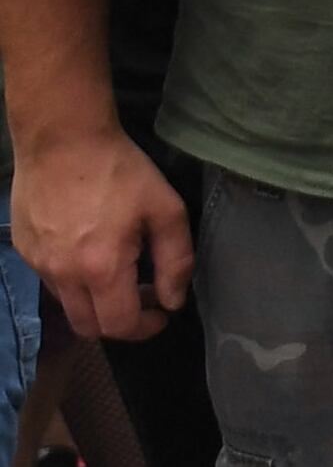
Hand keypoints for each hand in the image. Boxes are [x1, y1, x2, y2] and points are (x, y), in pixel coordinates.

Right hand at [11, 126, 188, 343]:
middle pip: (88, 326)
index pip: (119, 326)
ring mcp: (36, 262)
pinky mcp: (23, 248)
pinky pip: (50, 280)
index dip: (145, 328)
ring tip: (120, 272)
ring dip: (95, 301)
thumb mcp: (166, 210)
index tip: (162, 312)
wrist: (62, 139)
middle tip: (143, 297)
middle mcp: (62, 273)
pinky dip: (73, 280)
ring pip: (67, 305)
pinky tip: (91, 250)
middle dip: (119, 322)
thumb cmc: (120, 171)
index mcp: (101, 268)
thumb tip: (173, 301)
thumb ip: (176, 261)